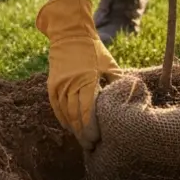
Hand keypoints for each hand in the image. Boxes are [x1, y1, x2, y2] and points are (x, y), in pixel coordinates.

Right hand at [36, 0, 119, 148]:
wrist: (69, 33)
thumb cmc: (93, 49)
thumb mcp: (110, 63)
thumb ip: (117, 82)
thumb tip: (128, 99)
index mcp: (87, 79)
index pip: (88, 110)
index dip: (92, 127)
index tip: (98, 139)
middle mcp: (70, 83)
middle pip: (76, 116)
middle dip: (83, 133)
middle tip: (91, 146)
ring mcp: (59, 84)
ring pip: (65, 113)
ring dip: (74, 129)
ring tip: (83, 140)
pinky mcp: (51, 84)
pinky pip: (56, 106)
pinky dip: (62, 119)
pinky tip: (69, 128)